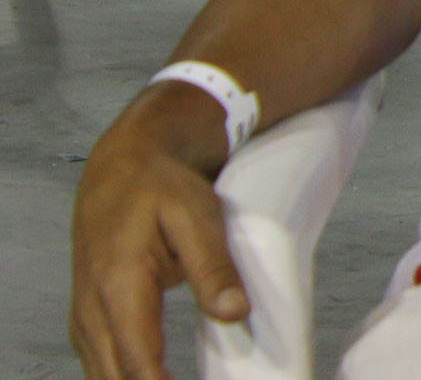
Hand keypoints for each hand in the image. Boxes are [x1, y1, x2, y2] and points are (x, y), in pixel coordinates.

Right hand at [68, 88, 248, 379]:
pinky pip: (101, 360)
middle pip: (114, 376)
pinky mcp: (90, 314)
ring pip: (103, 372)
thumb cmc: (162, 186)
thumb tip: (234, 313)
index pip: (138, 360)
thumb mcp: (197, 215)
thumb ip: (213, 266)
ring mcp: (86, 313)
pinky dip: (124, 374)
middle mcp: (93, 306)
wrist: (125, 162)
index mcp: (118, 285)